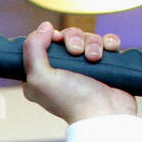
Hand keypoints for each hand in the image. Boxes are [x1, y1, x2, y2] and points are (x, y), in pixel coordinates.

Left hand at [22, 21, 136, 124]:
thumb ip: (32, 50)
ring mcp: (84, 68)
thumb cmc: (72, 100)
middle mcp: (61, 71)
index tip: (57, 42)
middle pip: (67, 37)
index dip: (50, 38)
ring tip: (95, 58)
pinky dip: (109, 43)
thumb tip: (44, 27)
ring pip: (88, 38)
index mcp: (41, 75)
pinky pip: (106, 42)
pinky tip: (109, 51)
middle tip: (77, 52)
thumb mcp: (40, 78)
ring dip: (93, 43)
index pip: (42, 44)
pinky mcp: (104, 66)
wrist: (105, 113)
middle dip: (74, 39)